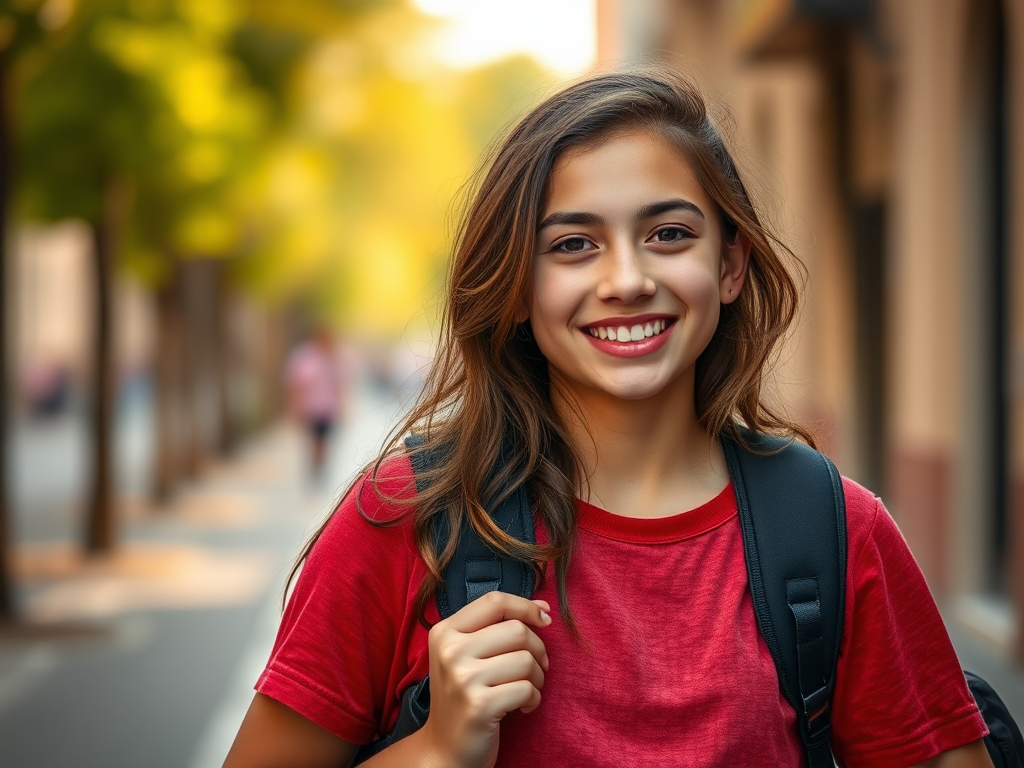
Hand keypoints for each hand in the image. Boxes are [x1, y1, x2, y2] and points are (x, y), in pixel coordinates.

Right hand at [420, 591, 551, 767]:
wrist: (445, 749)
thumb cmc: (464, 696)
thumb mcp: (466, 655)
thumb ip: (498, 627)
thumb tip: (543, 607)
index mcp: (444, 632)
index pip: (494, 601)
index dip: (526, 607)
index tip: (544, 620)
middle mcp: (450, 651)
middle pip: (517, 630)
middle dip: (538, 649)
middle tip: (536, 667)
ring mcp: (462, 678)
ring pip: (526, 660)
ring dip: (538, 677)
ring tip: (528, 688)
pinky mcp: (479, 706)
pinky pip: (527, 689)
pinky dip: (534, 699)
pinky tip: (523, 706)